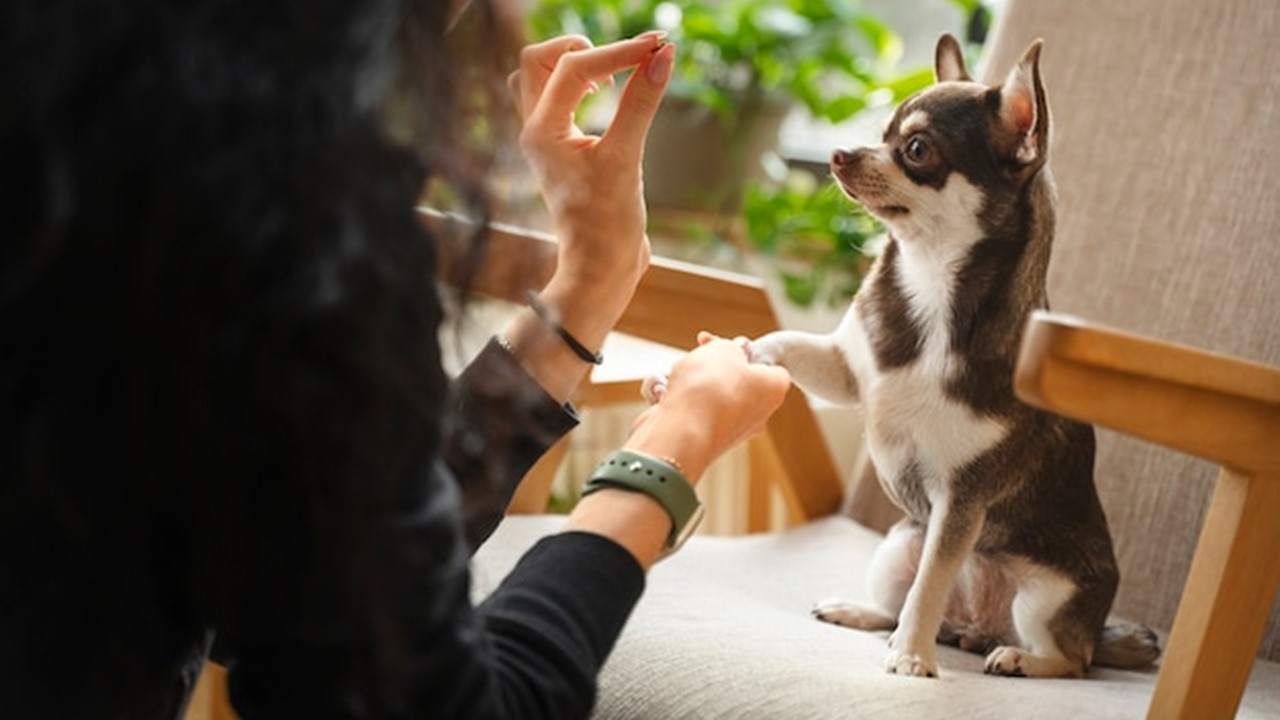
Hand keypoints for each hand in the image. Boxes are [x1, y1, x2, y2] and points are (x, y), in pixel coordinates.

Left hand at [508, 32, 674, 307]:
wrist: (600, 270)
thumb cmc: (608, 224)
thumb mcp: (627, 159)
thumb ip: (642, 103)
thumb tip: (663, 56)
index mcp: (541, 132)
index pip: (573, 67)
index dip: (618, 52)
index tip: (658, 47)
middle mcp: (534, 131)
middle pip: (538, 60)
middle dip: (582, 48)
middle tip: (625, 60)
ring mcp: (545, 139)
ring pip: (540, 78)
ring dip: (574, 64)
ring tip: (611, 78)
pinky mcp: (561, 148)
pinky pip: (557, 100)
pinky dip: (579, 86)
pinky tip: (610, 95)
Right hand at [625, 332, 791, 481]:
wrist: (680, 431)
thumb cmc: (709, 388)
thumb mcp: (724, 349)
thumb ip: (731, 346)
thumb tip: (735, 351)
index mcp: (773, 390)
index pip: (770, 366)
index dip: (748, 351)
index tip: (728, 344)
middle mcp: (756, 414)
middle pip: (735, 379)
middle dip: (712, 364)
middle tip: (699, 352)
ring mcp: (728, 429)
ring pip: (707, 393)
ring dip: (689, 380)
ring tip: (678, 377)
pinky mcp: (701, 438)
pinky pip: (688, 410)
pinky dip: (675, 399)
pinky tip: (664, 395)